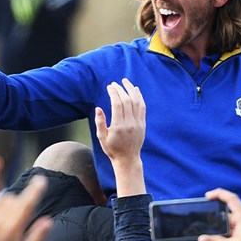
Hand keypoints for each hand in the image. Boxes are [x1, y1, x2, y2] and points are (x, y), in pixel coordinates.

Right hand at [95, 78, 145, 196]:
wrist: (127, 159)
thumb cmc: (112, 148)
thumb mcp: (102, 137)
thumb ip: (100, 122)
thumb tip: (98, 108)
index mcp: (118, 126)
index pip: (117, 104)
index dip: (114, 93)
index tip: (109, 87)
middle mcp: (129, 124)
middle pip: (127, 101)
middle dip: (120, 89)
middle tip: (114, 83)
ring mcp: (138, 123)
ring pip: (136, 102)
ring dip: (131, 90)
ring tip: (125, 81)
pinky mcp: (142, 124)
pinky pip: (142, 107)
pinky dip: (139, 97)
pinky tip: (135, 90)